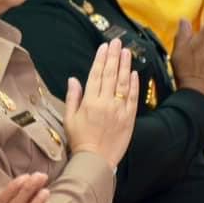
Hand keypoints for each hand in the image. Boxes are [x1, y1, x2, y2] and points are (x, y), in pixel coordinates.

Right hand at [64, 39, 139, 169]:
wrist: (96, 160)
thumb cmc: (79, 140)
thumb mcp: (69, 118)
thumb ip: (73, 97)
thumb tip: (73, 79)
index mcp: (89, 102)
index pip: (96, 75)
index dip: (100, 59)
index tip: (104, 47)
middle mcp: (105, 102)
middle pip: (110, 74)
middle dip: (114, 56)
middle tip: (117, 42)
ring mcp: (119, 109)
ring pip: (123, 83)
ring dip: (125, 66)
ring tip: (127, 52)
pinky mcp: (129, 118)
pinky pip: (133, 98)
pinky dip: (133, 84)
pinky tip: (133, 73)